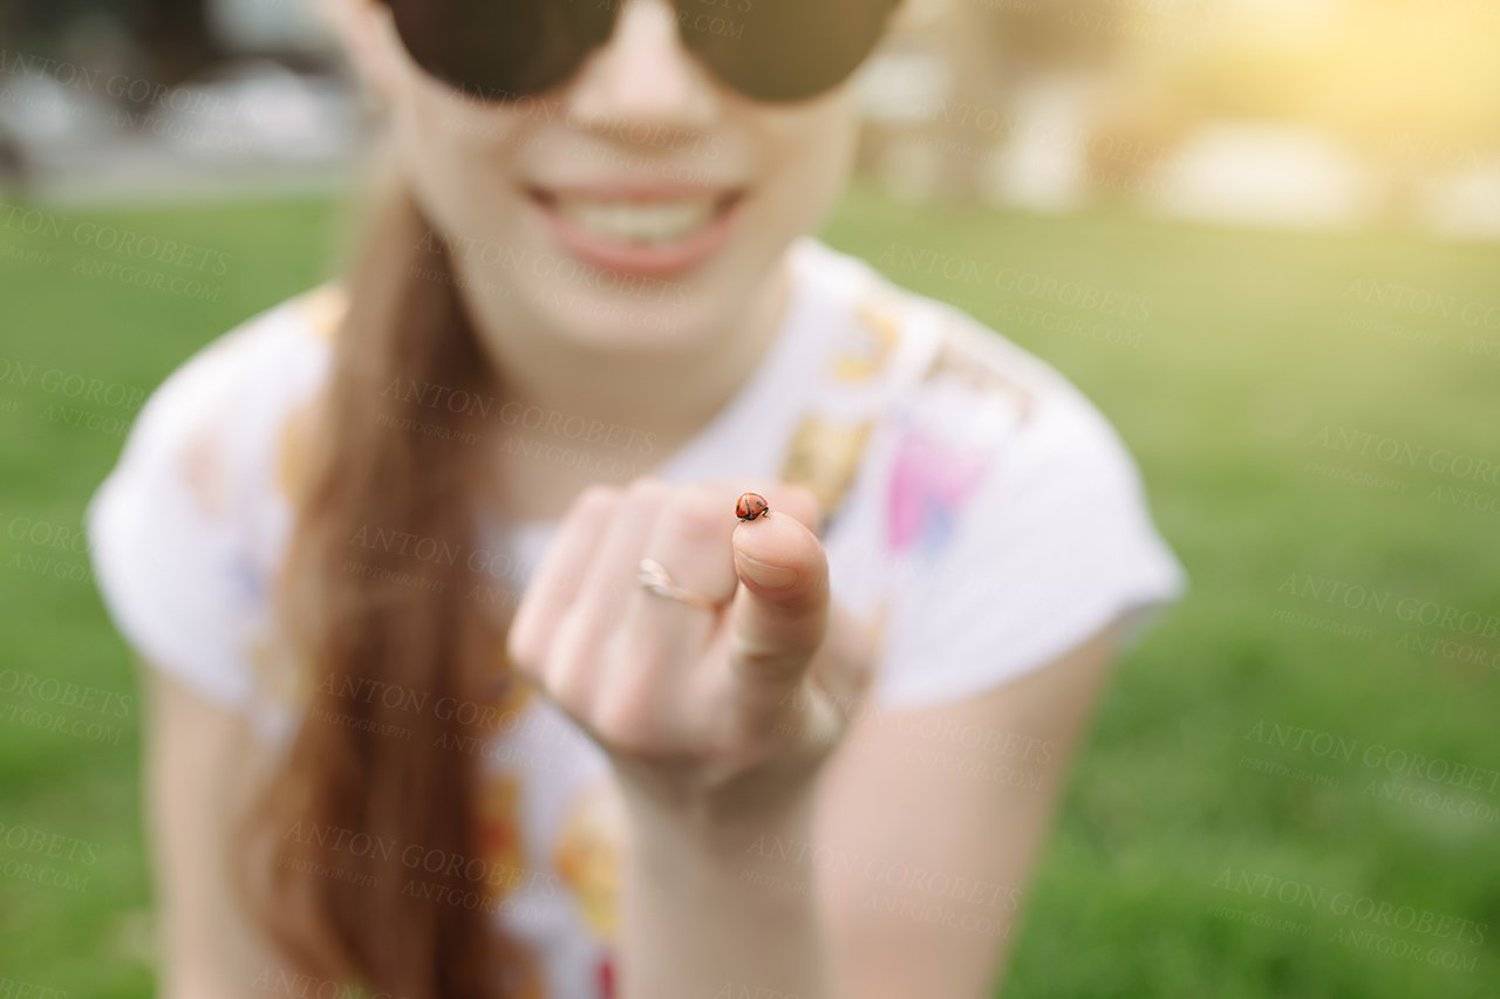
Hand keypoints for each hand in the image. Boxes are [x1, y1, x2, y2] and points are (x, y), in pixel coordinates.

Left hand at [504, 477, 875, 823]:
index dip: (777, 574)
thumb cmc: (795, 714)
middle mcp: (654, 709)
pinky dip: (640, 525)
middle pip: (695, 520)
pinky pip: (598, 512)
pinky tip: (656, 584)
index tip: (774, 532)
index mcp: (755, 721)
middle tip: (766, 543)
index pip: (769, 637)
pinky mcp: (533, 648)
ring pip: (645, 502)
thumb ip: (814, 592)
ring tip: (711, 579)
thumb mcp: (845, 669)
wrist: (700, 807)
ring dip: (694, 517)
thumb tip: (754, 519)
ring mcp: (579, 681)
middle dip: (746, 505)